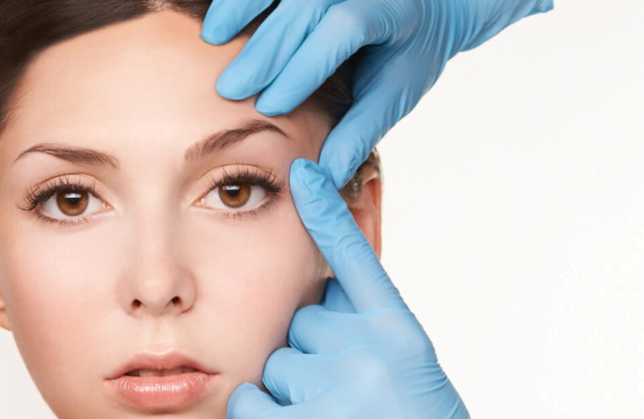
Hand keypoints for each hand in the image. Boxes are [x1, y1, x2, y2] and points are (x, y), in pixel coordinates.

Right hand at [201, 0, 552, 188]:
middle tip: (231, 89)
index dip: (306, 65)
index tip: (272, 105)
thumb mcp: (394, 95)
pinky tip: (218, 22)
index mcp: (394, 11)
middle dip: (265, 48)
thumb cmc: (409, 53)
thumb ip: (360, 132)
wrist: (431, 6)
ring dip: (243, 6)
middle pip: (306, 4)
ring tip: (213, 40)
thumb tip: (322, 177)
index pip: (345, 27)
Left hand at [226, 159, 581, 418]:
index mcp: (398, 329)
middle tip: (341, 395)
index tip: (304, 171)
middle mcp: (366, 348)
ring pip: (273, 361)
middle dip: (307, 351)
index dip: (325, 212)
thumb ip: (373, 328)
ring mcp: (334, 389)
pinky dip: (258, 416)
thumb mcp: (416, 371)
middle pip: (297, 319)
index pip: (354, 254)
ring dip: (289, 391)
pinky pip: (249, 400)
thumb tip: (330, 292)